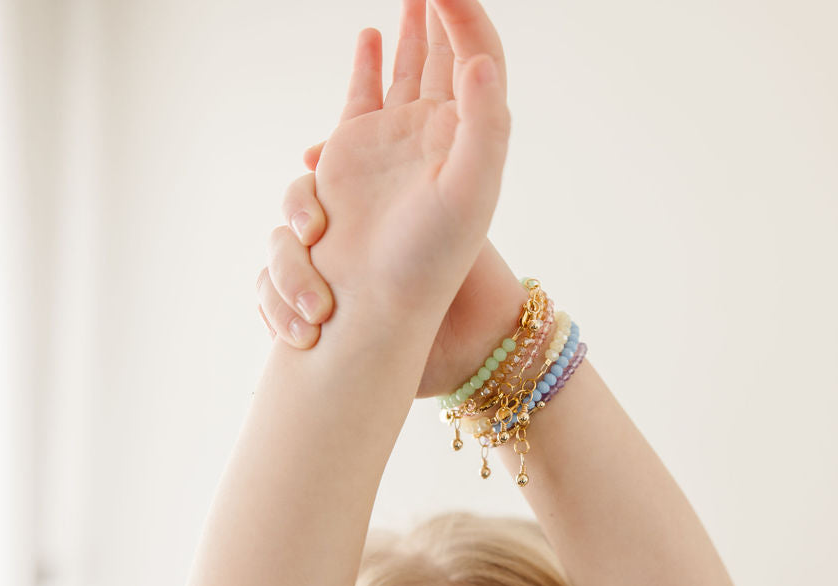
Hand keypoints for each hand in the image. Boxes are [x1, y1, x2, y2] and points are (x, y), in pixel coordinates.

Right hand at [259, 0, 527, 395]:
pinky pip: (365, 92)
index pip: (478, 57)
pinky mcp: (354, 151)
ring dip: (415, 29)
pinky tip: (372, 35)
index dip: (465, 15)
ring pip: (410, 68)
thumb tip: (481, 60)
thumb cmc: (429, 260)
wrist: (374, 304)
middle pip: (449, 55)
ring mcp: (395, 138)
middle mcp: (437, 132)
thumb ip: (483, 124)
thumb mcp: (469, 194)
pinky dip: (369, 63)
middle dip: (444, 11)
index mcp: (470, 136)